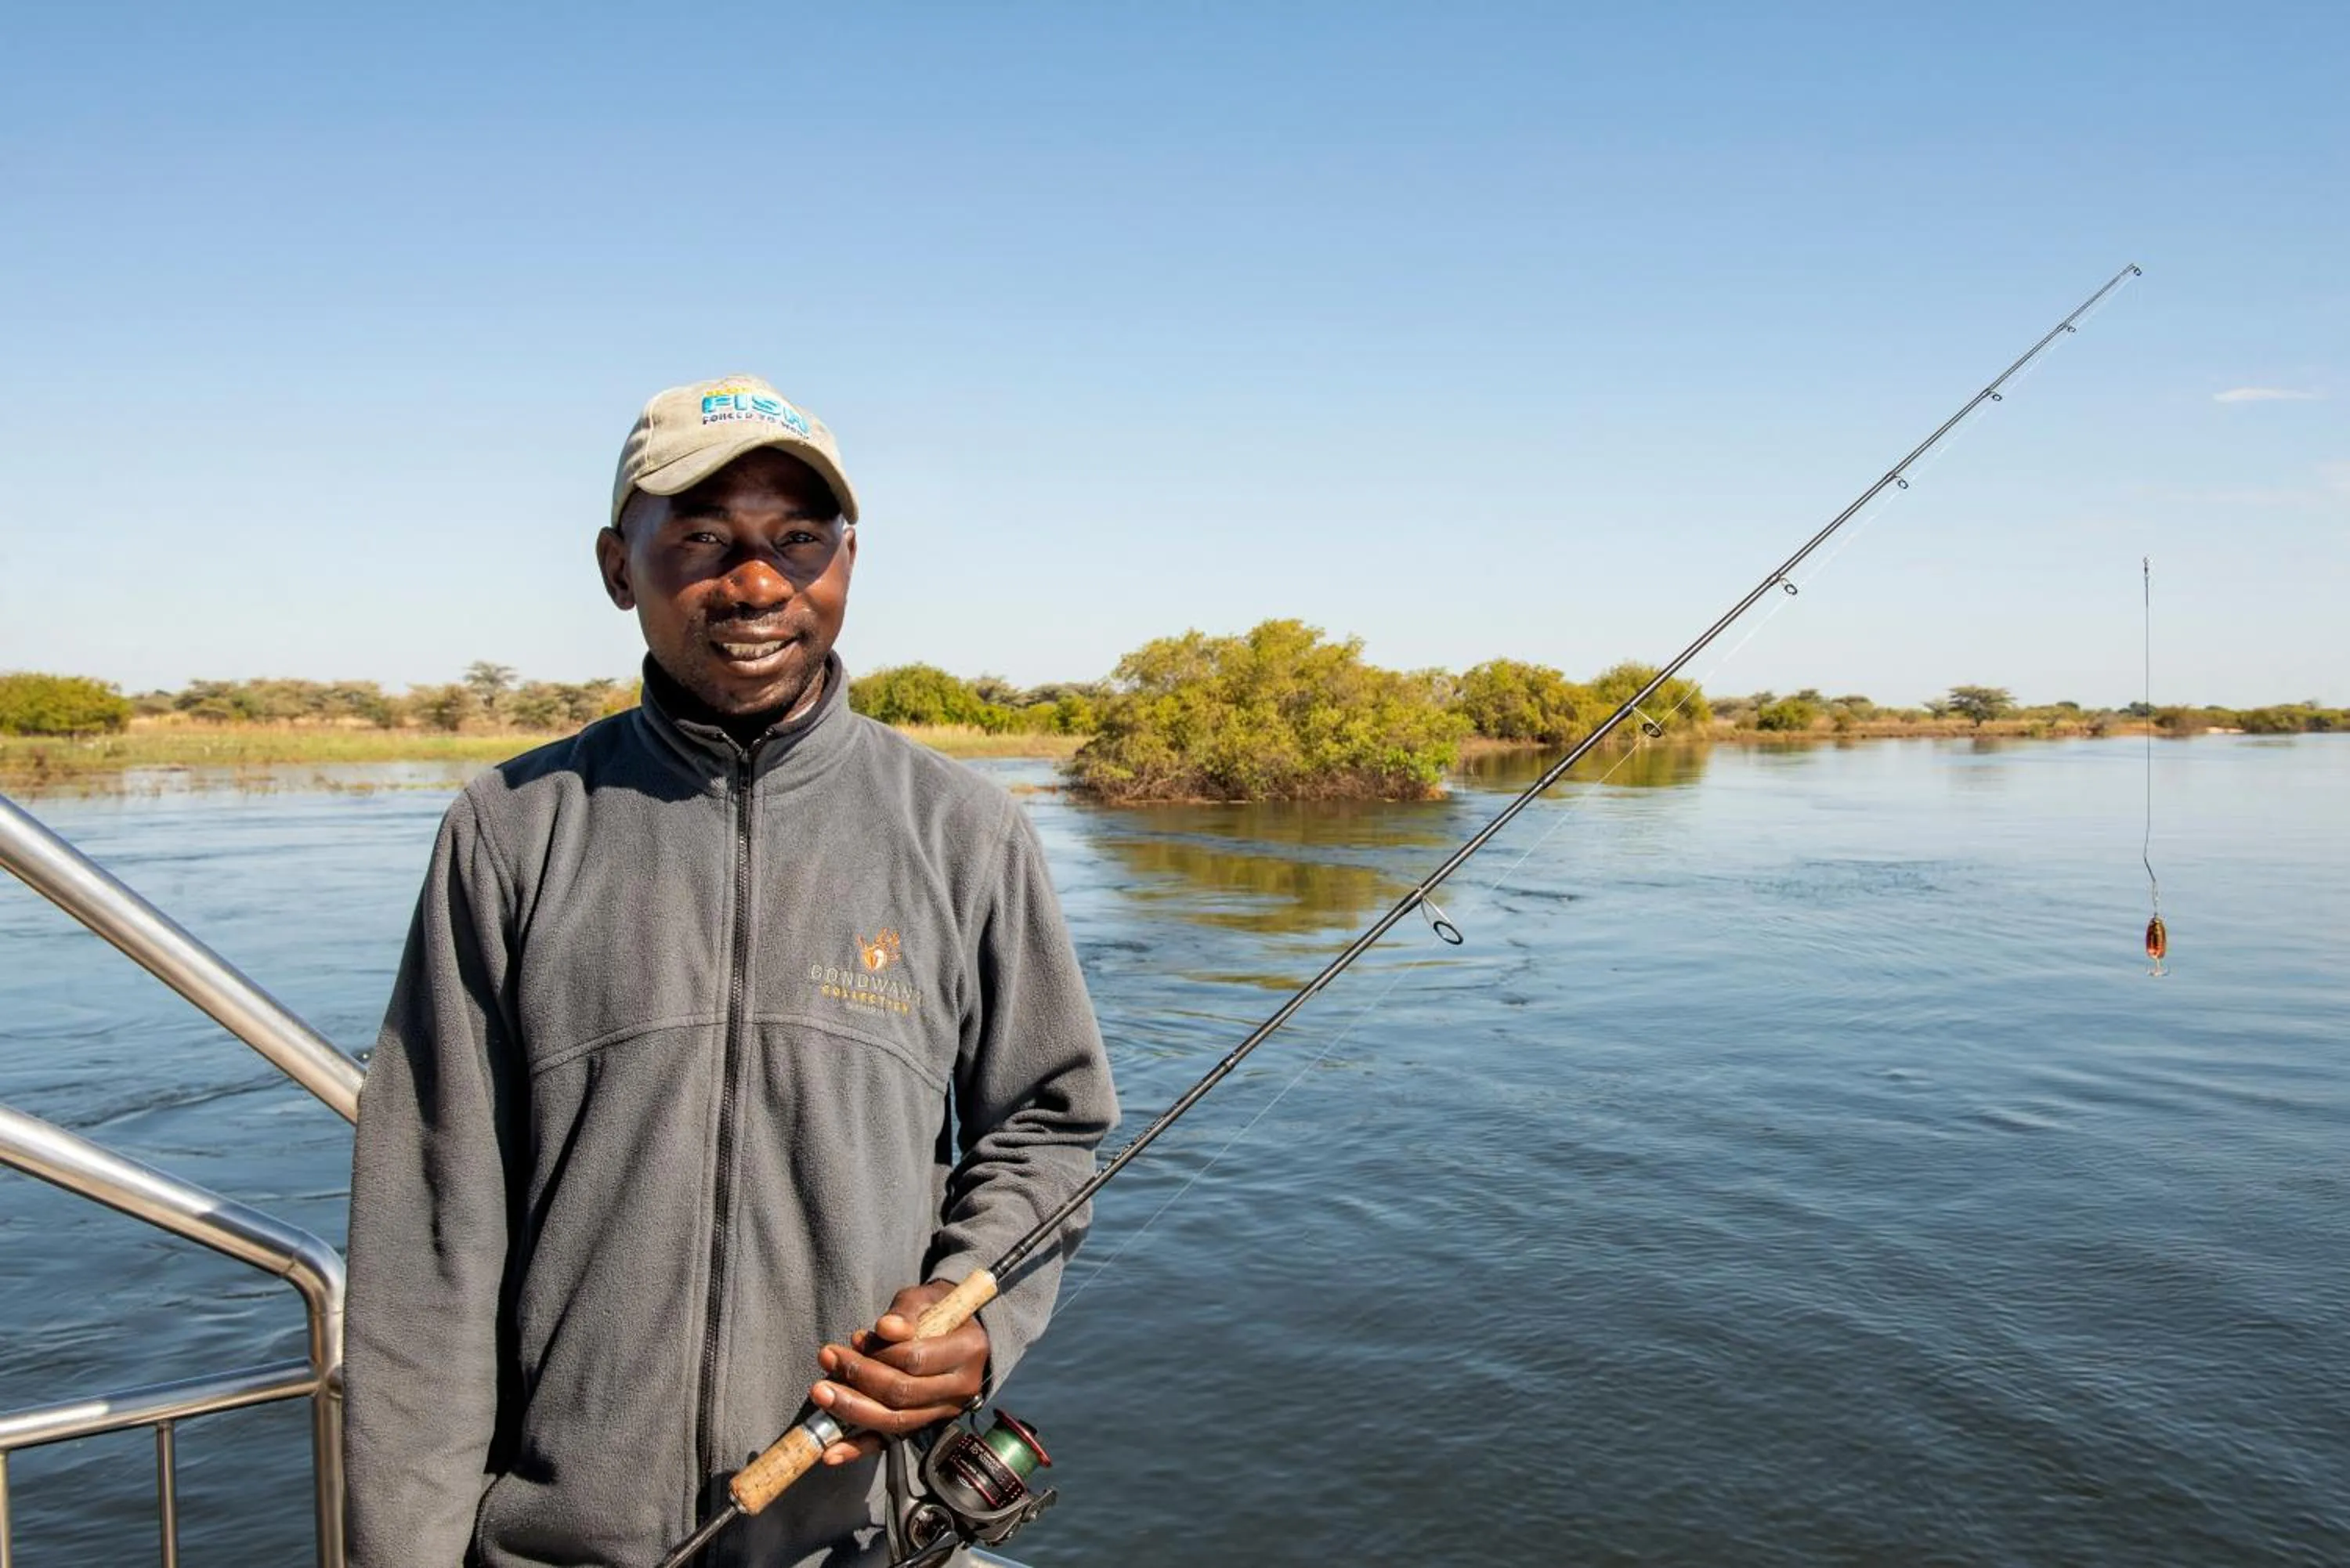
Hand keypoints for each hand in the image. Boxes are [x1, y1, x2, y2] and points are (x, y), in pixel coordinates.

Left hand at [810, 1279, 989, 1464]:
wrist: (956, 1332)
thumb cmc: (937, 1311)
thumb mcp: (925, 1299)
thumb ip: (906, 1312)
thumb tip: (885, 1328)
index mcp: (968, 1351)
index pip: (916, 1360)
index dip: (880, 1353)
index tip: (855, 1338)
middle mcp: (961, 1388)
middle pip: (903, 1394)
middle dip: (858, 1379)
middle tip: (826, 1359)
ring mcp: (944, 1412)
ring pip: (895, 1422)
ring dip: (852, 1410)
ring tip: (821, 1392)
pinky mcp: (925, 1426)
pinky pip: (890, 1442)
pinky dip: (859, 1448)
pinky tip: (831, 1453)